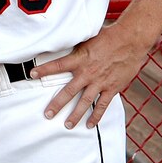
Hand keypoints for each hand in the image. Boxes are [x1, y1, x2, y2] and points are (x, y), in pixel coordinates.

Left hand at [30, 22, 149, 128]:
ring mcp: (100, 82)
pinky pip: (102, 105)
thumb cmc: (107, 37)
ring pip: (85, 102)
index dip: (44, 70)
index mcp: (79, 59)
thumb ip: (75, 48)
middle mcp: (87, 73)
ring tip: (67, 125)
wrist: (129, 41)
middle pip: (69, 91)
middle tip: (48, 114)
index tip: (32, 74)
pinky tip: (90, 124)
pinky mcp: (112, 88)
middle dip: (57, 104)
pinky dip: (96, 115)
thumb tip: (62, 43)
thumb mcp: (86, 39)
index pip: (57, 66)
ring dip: (75, 115)